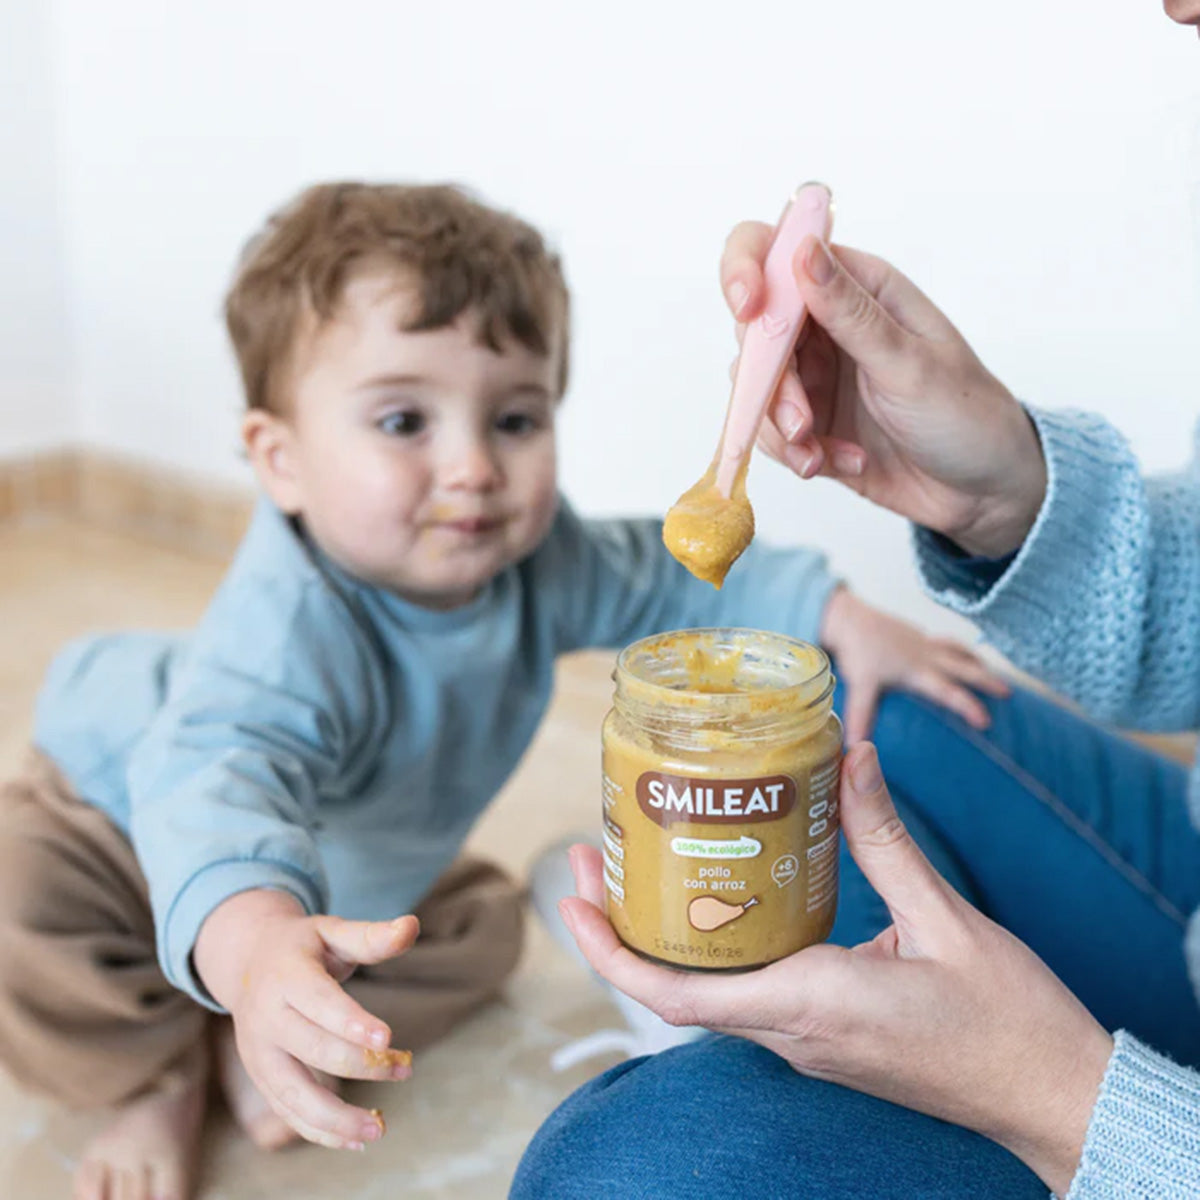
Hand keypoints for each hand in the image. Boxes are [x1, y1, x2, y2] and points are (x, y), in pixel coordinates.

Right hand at [195, 890, 417, 1149]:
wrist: (249, 961)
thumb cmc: (304, 946)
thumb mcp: (333, 931)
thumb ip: (372, 936)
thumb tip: (412, 925)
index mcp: (285, 976)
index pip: (318, 1002)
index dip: (351, 1022)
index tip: (388, 1040)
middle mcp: (265, 1018)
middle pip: (311, 1050)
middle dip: (361, 1065)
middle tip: (406, 1067)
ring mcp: (259, 1054)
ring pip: (293, 1094)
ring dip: (336, 1117)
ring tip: (379, 1128)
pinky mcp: (261, 1078)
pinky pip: (288, 1111)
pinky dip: (319, 1132)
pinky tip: (355, 1141)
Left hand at [559, 743, 1112, 1195]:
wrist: (1057, 1099)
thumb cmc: (1010, 1021)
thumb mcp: (945, 918)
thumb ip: (886, 839)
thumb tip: (853, 756)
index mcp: (813, 1005)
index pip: (679, 996)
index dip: (613, 954)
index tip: (573, 901)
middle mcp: (797, 1034)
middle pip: (677, 989)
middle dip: (621, 930)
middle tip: (590, 855)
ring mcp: (810, 1043)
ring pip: (710, 993)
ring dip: (662, 936)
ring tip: (640, 864)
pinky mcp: (828, 1037)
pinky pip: (750, 995)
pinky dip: (715, 948)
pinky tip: (720, 896)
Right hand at [721, 225, 1046, 556]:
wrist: (983, 492)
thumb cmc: (965, 414)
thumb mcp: (907, 362)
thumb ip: (849, 311)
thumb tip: (803, 249)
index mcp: (860, 288)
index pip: (779, 252)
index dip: (747, 271)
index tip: (748, 309)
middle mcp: (830, 326)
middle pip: (756, 331)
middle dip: (769, 381)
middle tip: (800, 422)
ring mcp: (816, 376)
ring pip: (757, 388)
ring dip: (779, 427)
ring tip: (818, 455)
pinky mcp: (811, 423)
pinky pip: (771, 432)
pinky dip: (794, 453)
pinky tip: (837, 463)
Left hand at [819, 586, 1009, 742]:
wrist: (850, 618)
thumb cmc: (857, 652)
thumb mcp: (859, 687)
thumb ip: (860, 716)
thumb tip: (855, 746)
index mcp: (917, 671)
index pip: (948, 691)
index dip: (968, 706)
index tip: (986, 721)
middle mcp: (927, 656)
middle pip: (965, 668)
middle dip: (988, 681)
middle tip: (1009, 694)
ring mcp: (925, 644)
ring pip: (960, 652)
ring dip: (979, 664)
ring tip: (998, 677)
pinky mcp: (920, 636)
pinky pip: (948, 643)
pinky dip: (962, 651)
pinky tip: (965, 657)